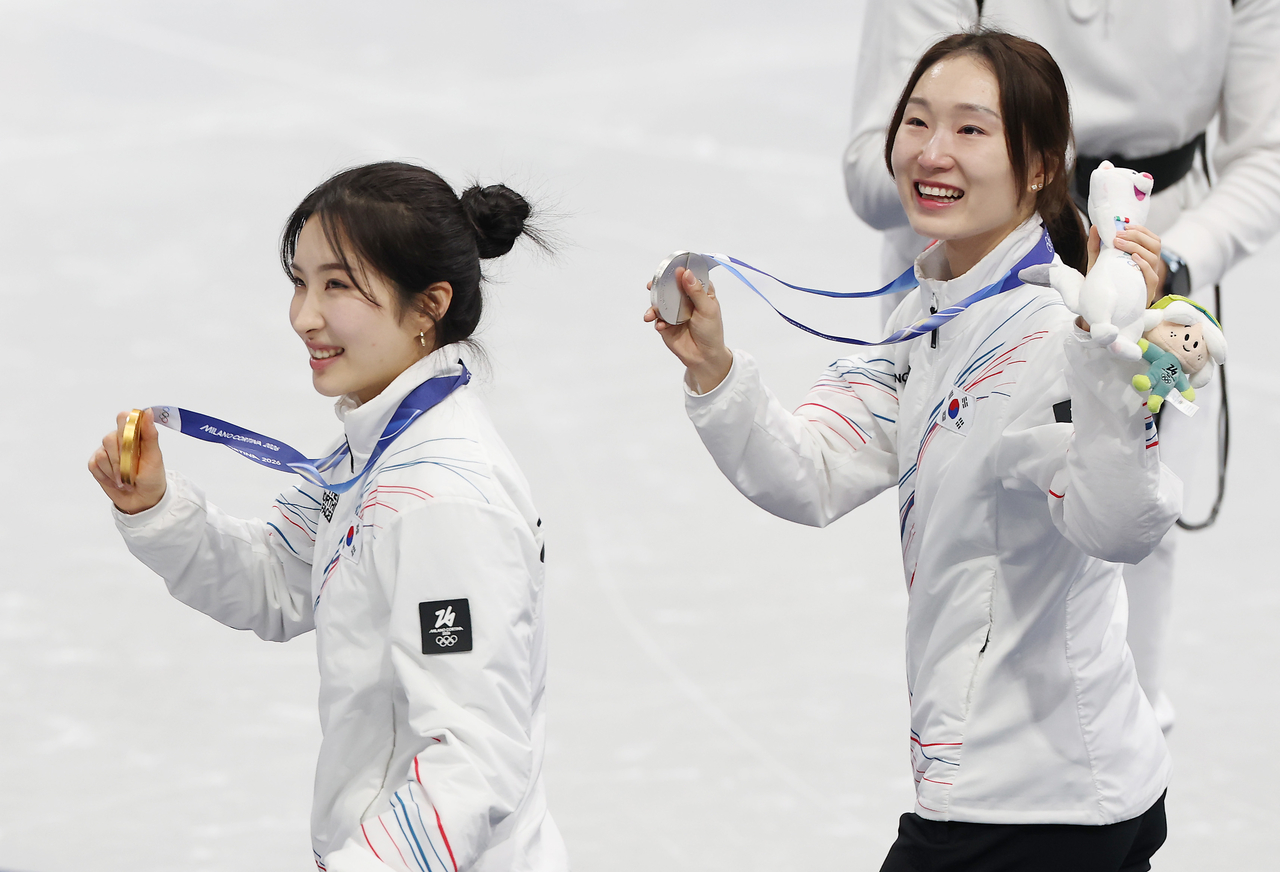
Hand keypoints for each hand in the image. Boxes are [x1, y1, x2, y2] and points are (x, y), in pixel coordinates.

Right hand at [88, 409, 166, 514]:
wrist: (143, 499)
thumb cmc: (152, 477)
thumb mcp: (155, 456)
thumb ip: (150, 434)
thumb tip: (148, 412)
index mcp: (134, 434)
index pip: (123, 418)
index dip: (125, 428)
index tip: (132, 443)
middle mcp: (117, 440)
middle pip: (110, 438)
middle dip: (122, 458)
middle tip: (132, 470)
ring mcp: (105, 452)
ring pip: (102, 455)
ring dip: (116, 471)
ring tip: (126, 478)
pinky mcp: (96, 464)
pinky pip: (95, 466)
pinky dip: (107, 477)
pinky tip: (116, 481)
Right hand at [643, 266, 733, 392]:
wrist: (704, 356)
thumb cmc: (710, 331)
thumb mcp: (707, 309)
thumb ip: (696, 291)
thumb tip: (686, 273)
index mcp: (699, 292)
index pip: (689, 276)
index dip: (681, 271)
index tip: (673, 268)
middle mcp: (685, 299)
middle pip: (670, 286)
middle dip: (660, 286)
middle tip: (651, 285)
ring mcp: (674, 312)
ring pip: (660, 302)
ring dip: (653, 306)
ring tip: (650, 314)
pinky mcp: (665, 324)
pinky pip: (657, 319)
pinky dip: (657, 321)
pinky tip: (661, 326)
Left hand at [1088, 222, 1162, 305]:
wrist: (1101, 306)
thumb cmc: (1104, 282)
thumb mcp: (1098, 262)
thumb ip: (1096, 246)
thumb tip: (1095, 226)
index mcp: (1144, 257)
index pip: (1151, 239)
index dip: (1141, 230)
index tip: (1125, 225)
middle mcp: (1150, 266)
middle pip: (1155, 244)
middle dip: (1138, 235)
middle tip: (1118, 234)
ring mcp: (1150, 278)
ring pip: (1154, 257)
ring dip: (1137, 246)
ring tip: (1118, 242)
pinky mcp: (1147, 291)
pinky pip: (1152, 276)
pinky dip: (1144, 264)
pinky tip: (1133, 257)